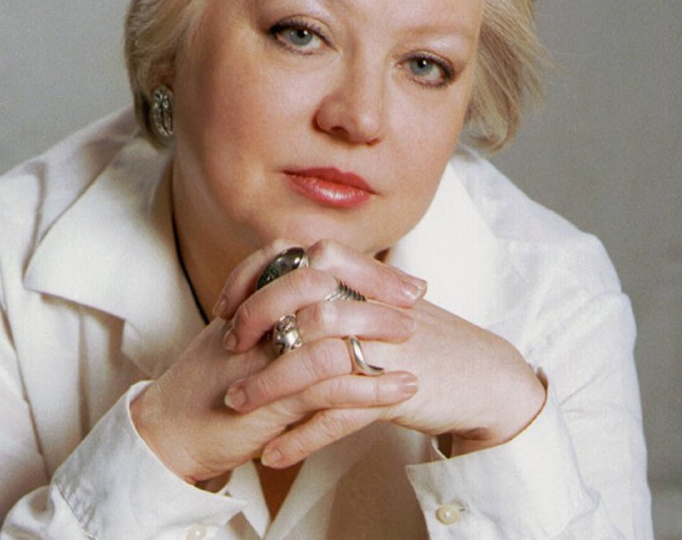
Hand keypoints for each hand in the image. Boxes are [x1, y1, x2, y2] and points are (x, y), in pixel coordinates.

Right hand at [130, 240, 419, 483]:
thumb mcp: (240, 331)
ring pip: (327, 326)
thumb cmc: (210, 380)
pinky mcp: (270, 399)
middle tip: (415, 298)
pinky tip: (401, 387)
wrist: (170, 428)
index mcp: (251, 295)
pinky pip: (328, 386)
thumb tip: (324, 289)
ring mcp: (262, 353)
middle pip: (321, 280)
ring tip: (412, 336)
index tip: (399, 278)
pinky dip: (371, 387)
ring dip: (376, 330)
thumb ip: (275, 307)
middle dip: (373, 285)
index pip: (308, 258)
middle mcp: (256, 316)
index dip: (358, 264)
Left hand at [216, 239, 544, 466]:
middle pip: (300, 303)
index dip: (254, 275)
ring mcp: (384, 346)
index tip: (226, 302)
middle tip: (227, 347)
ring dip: (268, 386)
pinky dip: (303, 436)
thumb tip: (279, 279)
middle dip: (255, 324)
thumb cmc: (422, 335)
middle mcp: (370, 303)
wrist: (482, 373)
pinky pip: (340, 414)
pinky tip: (275, 451)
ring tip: (235, 404)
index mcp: (362, 276)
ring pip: (314, 360)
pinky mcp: (394, 390)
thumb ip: (335, 287)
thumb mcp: (378, 300)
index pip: (297, 257)